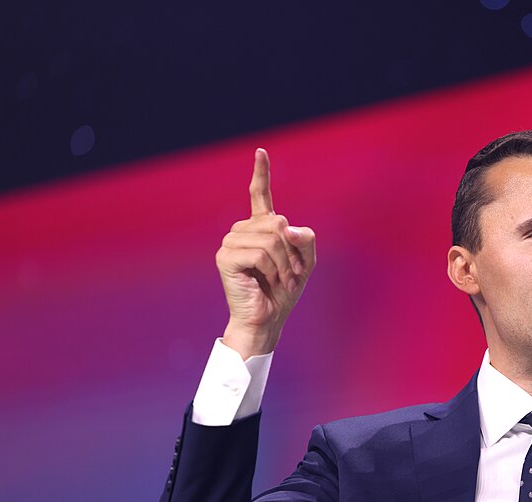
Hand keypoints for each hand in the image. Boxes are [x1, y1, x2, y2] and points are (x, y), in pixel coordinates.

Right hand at [216, 148, 315, 358]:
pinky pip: (260, 253)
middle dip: (291, 251)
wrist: (268, 318)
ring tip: (280, 279)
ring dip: (284, 263)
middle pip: (277, 222)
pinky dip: (272, 269)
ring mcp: (231, 243)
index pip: (259, 195)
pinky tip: (267, 281)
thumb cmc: (284, 291)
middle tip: (290, 273)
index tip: (261, 152)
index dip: (261, 173)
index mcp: (260, 228)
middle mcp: (242, 231)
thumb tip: (286, 227)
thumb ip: (305, 239)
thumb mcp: (306, 261)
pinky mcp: (225, 257)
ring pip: (270, 237)